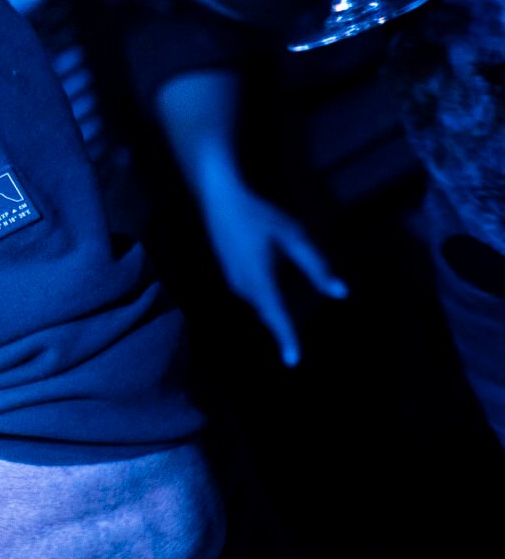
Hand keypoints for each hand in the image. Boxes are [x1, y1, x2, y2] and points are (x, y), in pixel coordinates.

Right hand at [198, 178, 345, 366]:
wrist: (218, 198)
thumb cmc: (259, 214)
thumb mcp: (295, 236)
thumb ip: (316, 266)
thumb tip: (340, 292)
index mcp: (260, 278)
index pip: (276, 316)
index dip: (286, 338)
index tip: (292, 361)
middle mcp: (243, 284)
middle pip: (268, 313)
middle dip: (282, 326)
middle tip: (295, 341)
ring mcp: (233, 279)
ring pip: (260, 304)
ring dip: (275, 312)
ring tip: (287, 320)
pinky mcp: (230, 272)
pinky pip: (253, 294)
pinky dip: (267, 299)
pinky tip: (276, 287)